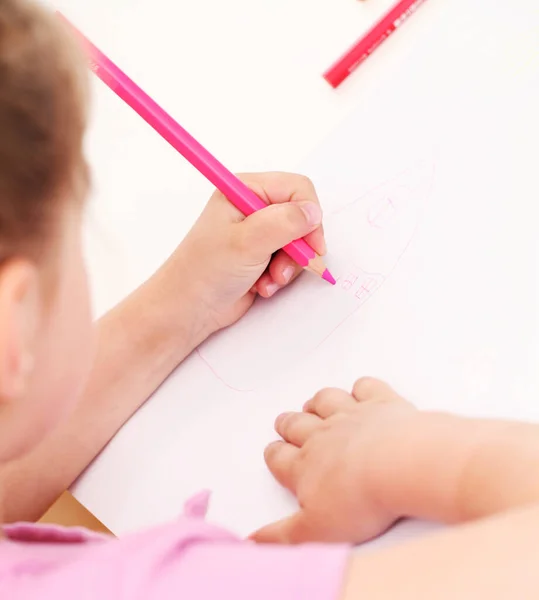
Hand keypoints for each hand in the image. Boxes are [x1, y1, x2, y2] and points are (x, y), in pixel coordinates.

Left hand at [166, 172, 325, 333]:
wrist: (189, 307)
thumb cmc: (205, 270)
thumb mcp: (247, 242)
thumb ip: (284, 223)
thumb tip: (313, 213)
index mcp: (245, 190)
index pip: (296, 188)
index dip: (309, 215)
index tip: (312, 244)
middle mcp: (253, 207)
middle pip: (300, 217)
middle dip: (298, 247)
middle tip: (284, 267)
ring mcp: (258, 232)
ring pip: (298, 242)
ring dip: (288, 266)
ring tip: (269, 280)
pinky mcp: (261, 255)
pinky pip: (289, 261)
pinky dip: (280, 276)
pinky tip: (262, 286)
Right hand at [251, 378, 417, 544]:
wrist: (401, 466)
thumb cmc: (360, 500)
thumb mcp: (315, 532)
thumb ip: (280, 537)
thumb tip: (251, 543)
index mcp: (304, 465)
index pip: (279, 457)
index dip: (274, 455)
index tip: (273, 453)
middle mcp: (323, 435)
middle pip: (296, 424)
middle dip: (288, 424)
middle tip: (284, 422)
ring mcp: (352, 415)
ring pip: (325, 401)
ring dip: (317, 403)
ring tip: (313, 405)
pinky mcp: (381, 404)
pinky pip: (365, 387)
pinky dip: (361, 388)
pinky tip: (360, 392)